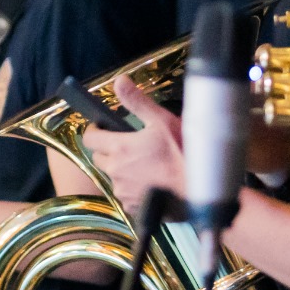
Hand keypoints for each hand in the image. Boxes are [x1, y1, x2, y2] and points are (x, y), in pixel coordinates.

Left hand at [82, 74, 184, 214]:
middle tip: (128, 145)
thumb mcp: (162, 121)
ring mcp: (122, 192)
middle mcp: (115, 171)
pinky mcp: (131, 208)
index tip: (104, 128)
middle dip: (108, 150)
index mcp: (119, 148)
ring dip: (121, 170)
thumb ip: (137, 101)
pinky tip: (149, 182)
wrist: (200, 190)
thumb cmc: (183, 154)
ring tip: (143, 164)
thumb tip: (118, 81)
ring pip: (112, 177)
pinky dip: (132, 188)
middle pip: (98, 158)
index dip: (95, 131)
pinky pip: (124, 195)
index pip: (89, 138)